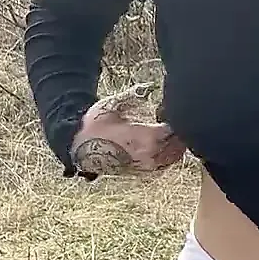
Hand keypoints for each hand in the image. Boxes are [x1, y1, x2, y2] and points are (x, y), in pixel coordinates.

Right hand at [69, 96, 184, 176]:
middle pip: (179, 144)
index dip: (174, 118)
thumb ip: (135, 94)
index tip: (163, 111)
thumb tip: (150, 86)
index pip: (175, 129)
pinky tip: (160, 144)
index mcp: (147, 138)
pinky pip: (164, 165)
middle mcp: (151, 155)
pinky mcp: (141, 173)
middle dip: (177, 131)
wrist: (79, 147)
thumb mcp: (113, 104)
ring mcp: (146, 166)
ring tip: (164, 131)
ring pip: (174, 156)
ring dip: (175, 143)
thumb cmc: (96, 124)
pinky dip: (168, 155)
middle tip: (166, 119)